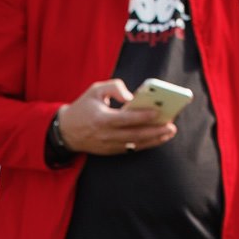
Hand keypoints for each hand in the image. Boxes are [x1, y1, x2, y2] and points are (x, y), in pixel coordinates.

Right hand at [56, 80, 175, 156]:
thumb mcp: (95, 90)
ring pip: (135, 144)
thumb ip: (115, 87)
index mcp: (101, 119)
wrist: (66, 131)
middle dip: (155, 131)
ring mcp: (108, 145)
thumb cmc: (84, 107)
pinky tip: (157, 139)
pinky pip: (131, 148)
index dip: (143, 116)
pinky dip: (145, 144)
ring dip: (154, 140)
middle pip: (135, 135)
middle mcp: (106, 135)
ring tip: (169, 133)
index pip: (126, 119)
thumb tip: (132, 97)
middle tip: (171, 126)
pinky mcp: (110, 151)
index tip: (158, 112)